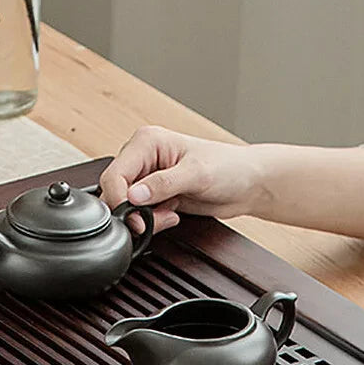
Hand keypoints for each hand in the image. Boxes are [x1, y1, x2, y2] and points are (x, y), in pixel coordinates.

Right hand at [99, 126, 261, 232]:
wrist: (248, 184)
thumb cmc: (230, 168)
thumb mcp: (196, 174)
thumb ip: (162, 184)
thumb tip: (133, 195)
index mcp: (147, 142)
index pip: (115, 174)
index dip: (120, 200)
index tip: (136, 217)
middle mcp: (143, 157)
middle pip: (116, 192)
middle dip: (134, 212)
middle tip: (158, 218)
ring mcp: (148, 177)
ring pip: (126, 206)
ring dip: (145, 219)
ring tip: (169, 214)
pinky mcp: (154, 195)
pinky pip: (139, 215)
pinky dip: (152, 222)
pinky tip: (171, 215)